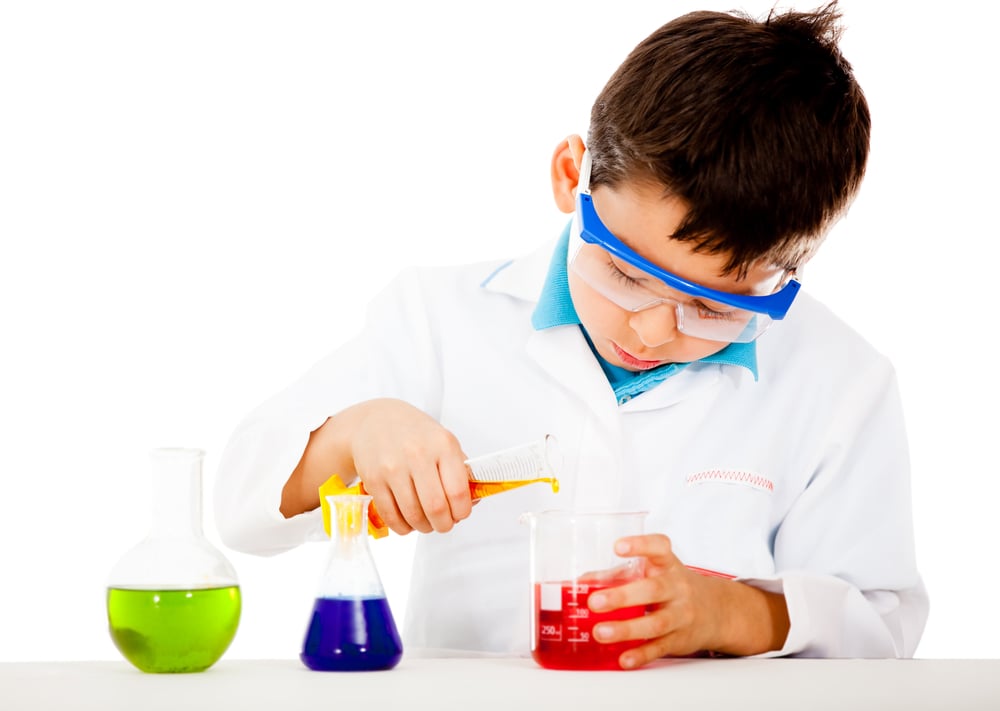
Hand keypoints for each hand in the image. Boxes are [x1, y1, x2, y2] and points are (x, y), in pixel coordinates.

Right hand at [349, 398, 472, 534]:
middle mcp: (418, 455)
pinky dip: (402, 527)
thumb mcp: (443, 441)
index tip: (460, 514)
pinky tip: (407, 521)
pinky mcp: (374, 480)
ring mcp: (393, 468)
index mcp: (442, 445)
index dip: (462, 512)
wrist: (375, 420)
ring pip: (413, 516)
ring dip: (424, 527)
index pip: (458, 492)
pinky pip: (391, 516)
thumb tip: (471, 501)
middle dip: (444, 524)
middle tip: (444, 524)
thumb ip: (460, 470)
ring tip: (426, 522)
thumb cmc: (413, 432)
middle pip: (436, 508)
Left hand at [587, 534, 788, 667]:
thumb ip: (617, 575)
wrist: (715, 611)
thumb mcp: (652, 573)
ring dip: (626, 629)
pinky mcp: (680, 639)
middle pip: (653, 590)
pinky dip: (641, 654)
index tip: (618, 546)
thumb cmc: (673, 587)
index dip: (640, 545)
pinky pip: (660, 648)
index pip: (659, 548)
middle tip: (594, 602)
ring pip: (656, 623)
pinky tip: (624, 658)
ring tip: (600, 632)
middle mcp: (677, 587)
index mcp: (667, 565)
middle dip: (622, 596)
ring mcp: (681, 614)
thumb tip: (582, 582)